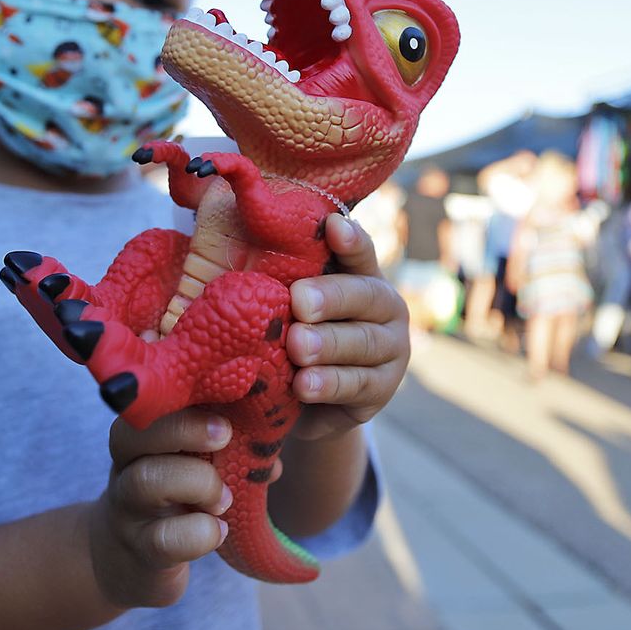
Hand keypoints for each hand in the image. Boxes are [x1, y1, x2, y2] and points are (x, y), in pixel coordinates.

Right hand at [88, 410, 234, 608]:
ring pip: (146, 481)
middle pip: (131, 436)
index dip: (180, 398)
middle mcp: (124, 469)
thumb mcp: (188, 468)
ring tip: (225, 499)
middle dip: (185, 429)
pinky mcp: (141, 551)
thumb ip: (224, 452)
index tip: (221, 407)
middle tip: (225, 437)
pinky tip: (218, 532)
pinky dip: (200, 533)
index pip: (144, 405)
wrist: (126, 562)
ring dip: (199, 483)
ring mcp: (127, 511)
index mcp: (139, 440)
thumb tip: (270, 457)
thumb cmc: (170, 501)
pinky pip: (164, 539)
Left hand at [286, 215, 411, 440]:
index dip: (350, 240)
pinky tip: (305, 385)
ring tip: (297, 348)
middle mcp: (384, 306)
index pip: (359, 252)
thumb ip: (281, 279)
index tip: (333, 227)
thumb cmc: (290, 339)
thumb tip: (239, 240)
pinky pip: (358, 384)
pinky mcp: (384, 387)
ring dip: (328, 344)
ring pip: (363, 341)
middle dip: (330, 297)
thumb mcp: (286, 307)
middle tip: (299, 302)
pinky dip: (330, 384)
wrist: (307, 403)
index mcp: (360, 276)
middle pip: (364, 295)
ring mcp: (391, 347)